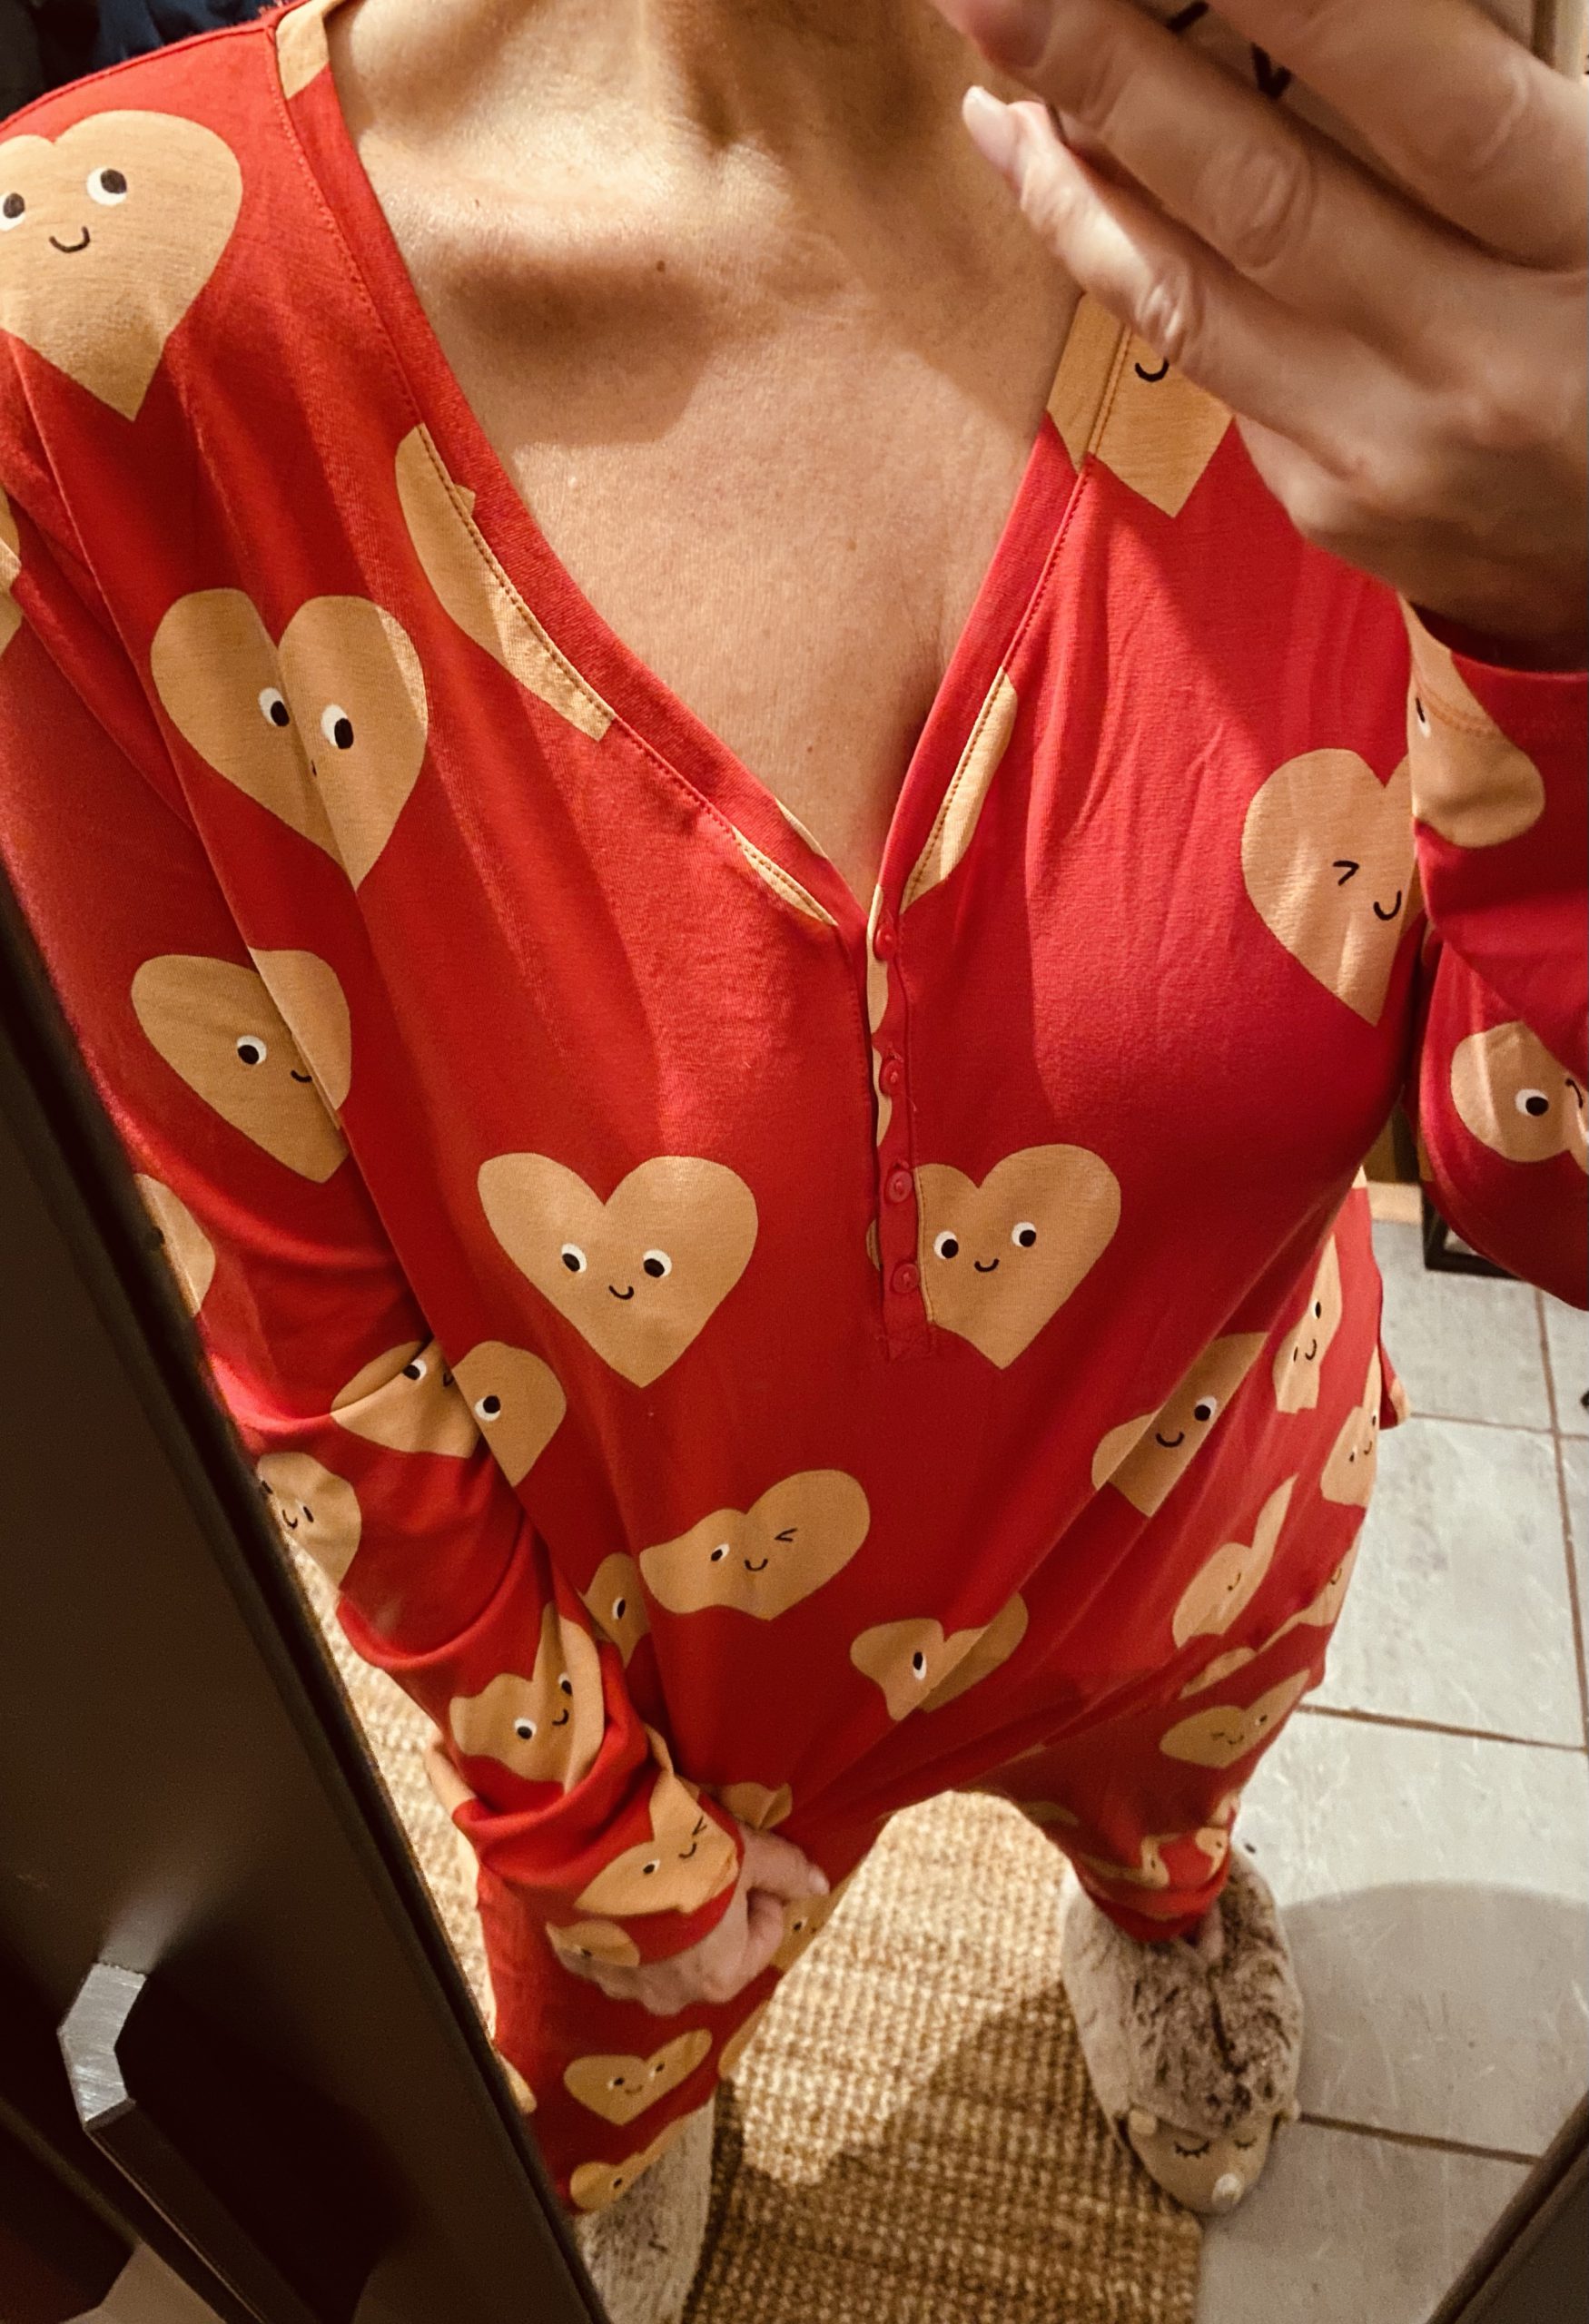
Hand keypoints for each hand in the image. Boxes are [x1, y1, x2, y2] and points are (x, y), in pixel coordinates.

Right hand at [561, 1824, 829, 2015]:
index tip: (743, 1864)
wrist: (596, 1849)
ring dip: (663, 1923)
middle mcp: (671, 1996)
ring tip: (656, 1874)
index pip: (763, 1937)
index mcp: (721, 1977)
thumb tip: (819, 1883)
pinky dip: (619, 1924)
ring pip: (659, 1955)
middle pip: (711, 1951)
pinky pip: (611, 1947)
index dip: (759, 1895)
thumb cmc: (685, 1856)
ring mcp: (621, 1984)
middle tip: (700, 1866)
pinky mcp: (582, 1963)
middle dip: (712, 1913)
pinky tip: (618, 1886)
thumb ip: (787, 1871)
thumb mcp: (748, 1850)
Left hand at [930, 0, 1587, 665]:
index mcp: (1585, 243)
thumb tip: (1356, 18)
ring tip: (988, 82)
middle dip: (1112, 79)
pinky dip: (1119, 262)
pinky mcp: (1326, 502)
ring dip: (1071, 180)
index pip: (1436, 103)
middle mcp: (1477, 356)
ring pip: (1192, 294)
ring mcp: (1385, 445)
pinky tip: (1060, 182)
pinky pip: (1205, 361)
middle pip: (1263, 197)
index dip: (1310, 13)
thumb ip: (1501, 104)